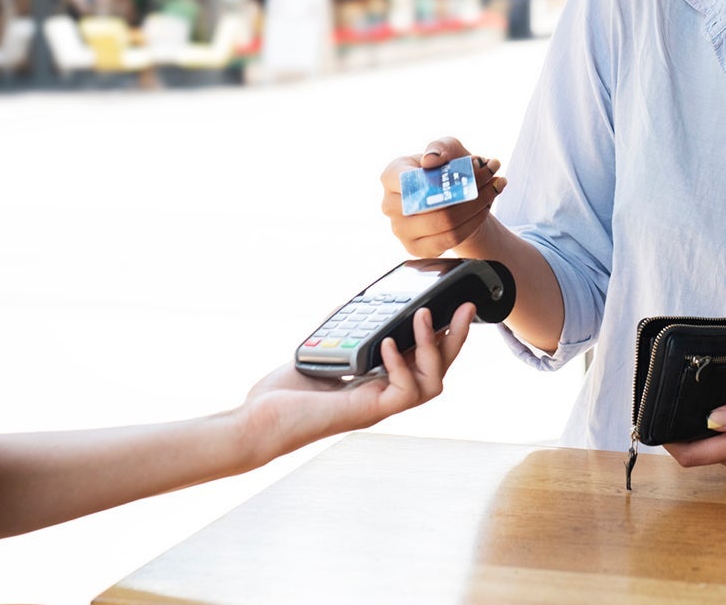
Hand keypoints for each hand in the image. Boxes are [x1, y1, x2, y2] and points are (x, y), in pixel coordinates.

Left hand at [238, 303, 475, 464]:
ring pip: (432, 383)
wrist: (257, 422)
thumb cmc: (282, 395)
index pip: (421, 358)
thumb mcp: (320, 351)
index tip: (451, 306)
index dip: (441, 335)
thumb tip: (357, 304)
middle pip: (438, 370)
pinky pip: (404, 392)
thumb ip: (342, 332)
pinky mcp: (367, 413)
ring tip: (425, 315)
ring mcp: (378, 406)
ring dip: (435, 348)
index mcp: (376, 381)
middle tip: (468, 307)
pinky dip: (401, 364)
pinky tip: (389, 342)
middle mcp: (383, 395)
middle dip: (457, 338)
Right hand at [381, 137, 506, 256]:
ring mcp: (401, 230)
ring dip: (478, 204)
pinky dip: (474, 222)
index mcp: (391, 176)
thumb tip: (431, 160)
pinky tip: (484, 208)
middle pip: (433, 201)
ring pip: (446, 221)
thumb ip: (441, 148)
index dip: (442, 176)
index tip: (473, 165)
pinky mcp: (417, 249)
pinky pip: (452, 238)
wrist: (452, 201)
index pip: (412, 178)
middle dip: (470, 188)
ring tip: (495, 188)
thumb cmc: (445, 171)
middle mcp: (390, 205)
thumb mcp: (447, 150)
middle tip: (493, 176)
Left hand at [663, 385, 725, 478]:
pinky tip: (708, 436)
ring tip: (678, 427)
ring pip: (719, 460)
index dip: (679, 439)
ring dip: (698, 447)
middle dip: (680, 444)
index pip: (711, 442)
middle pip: (708, 455)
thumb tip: (713, 420)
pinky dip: (718, 450)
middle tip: (657, 429)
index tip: (659, 426)